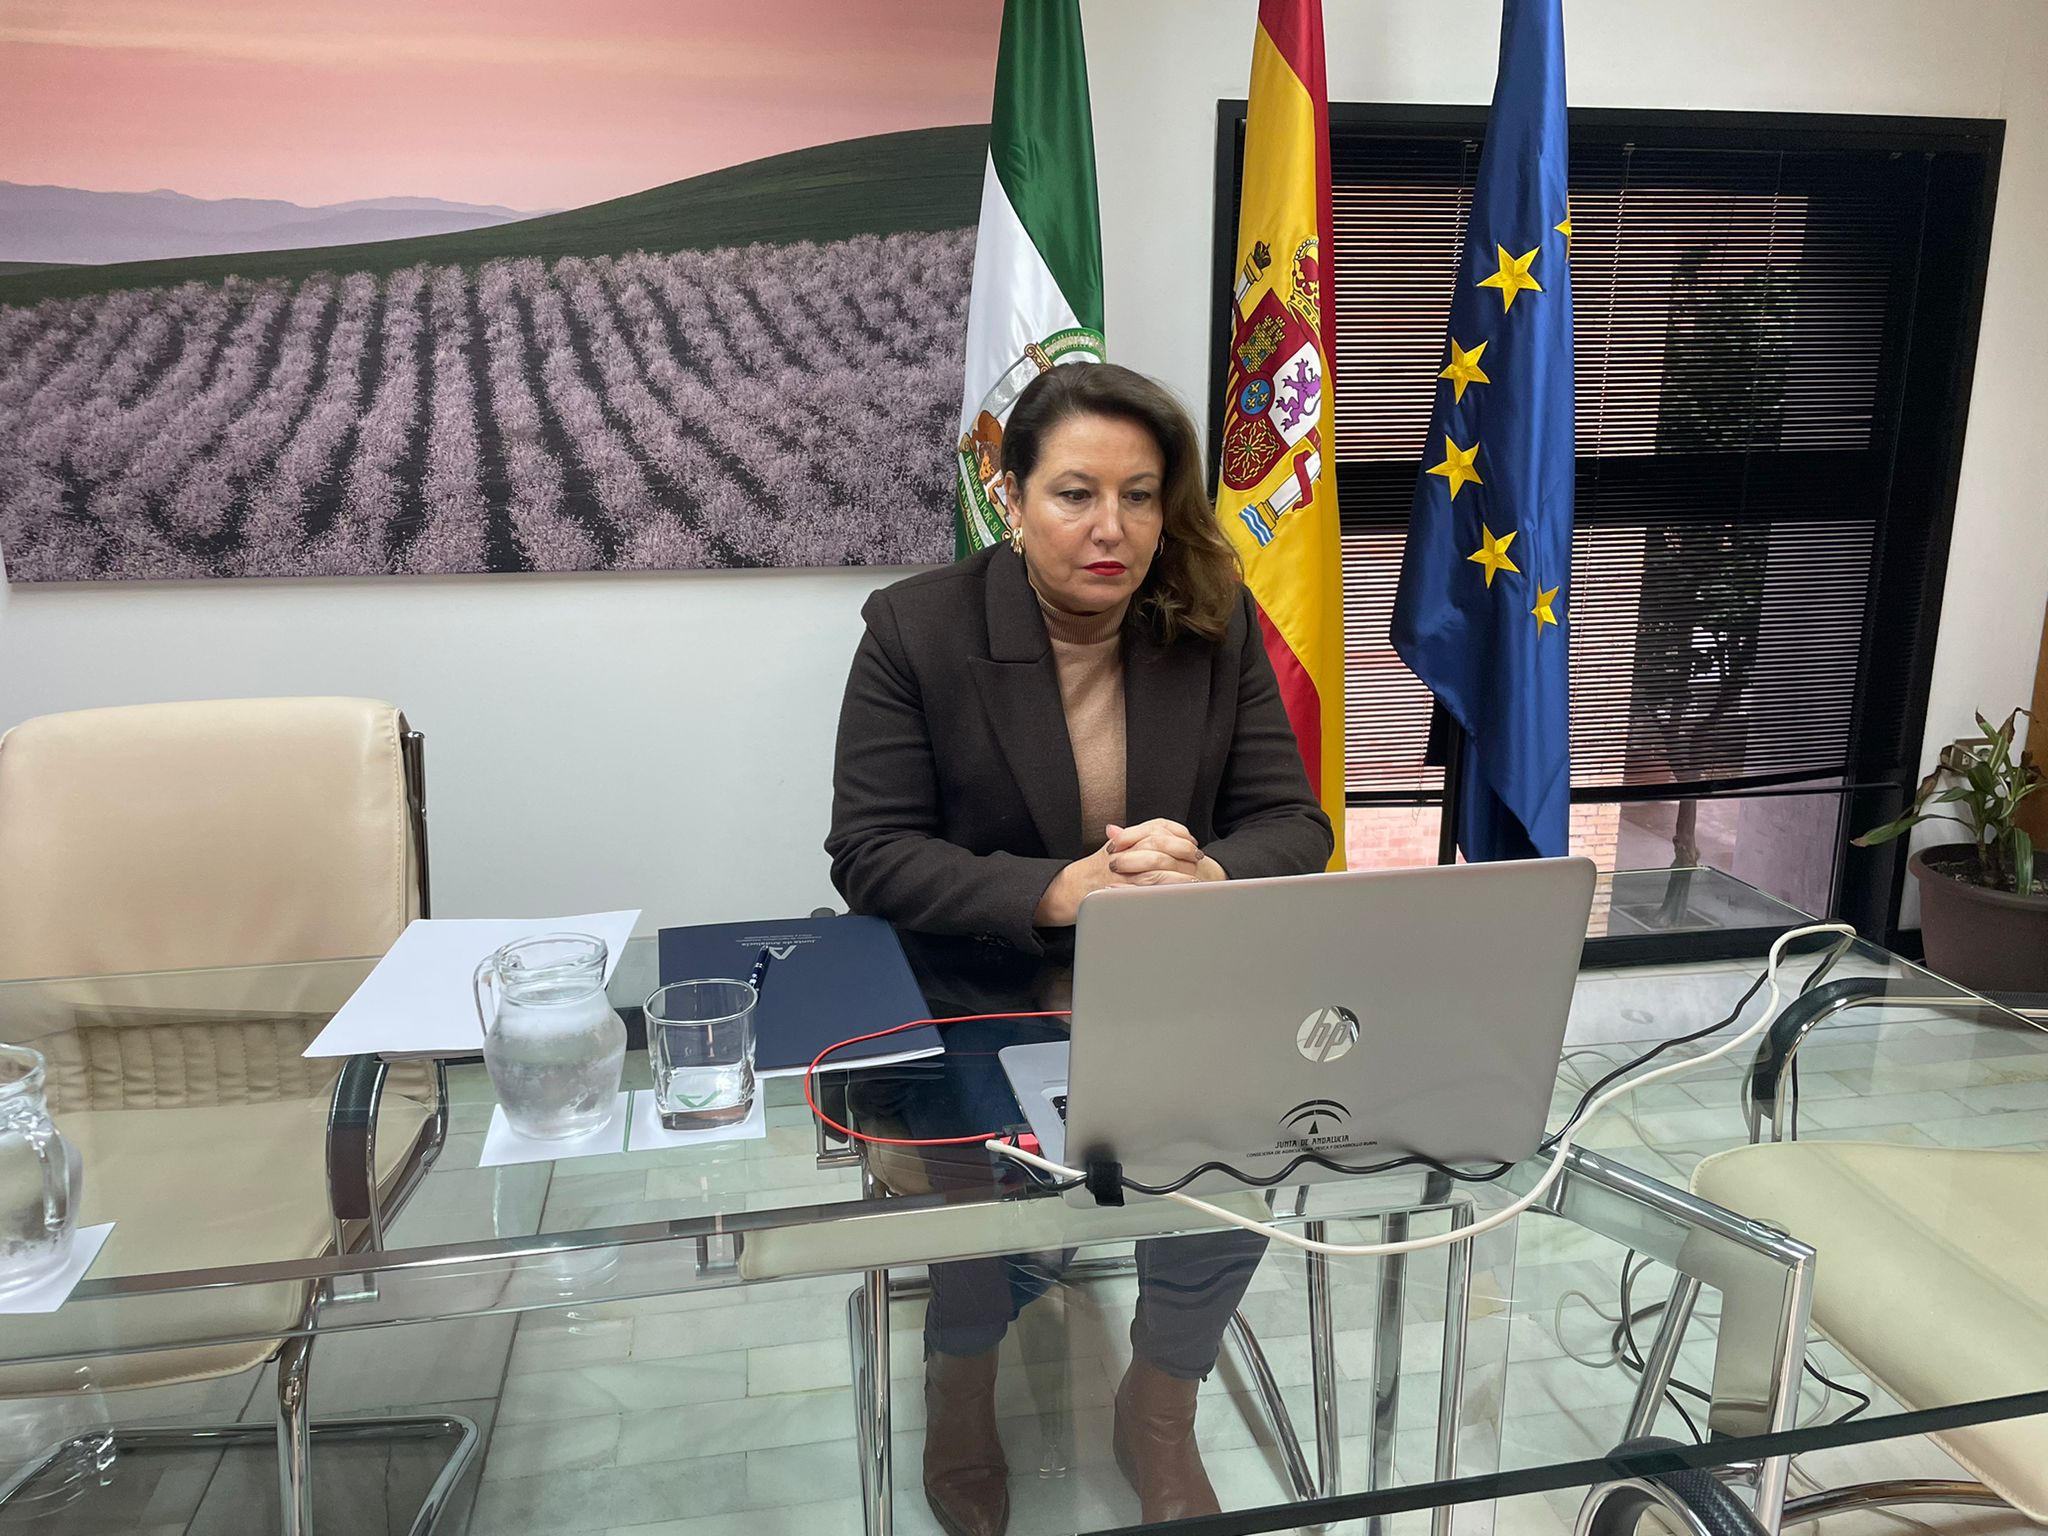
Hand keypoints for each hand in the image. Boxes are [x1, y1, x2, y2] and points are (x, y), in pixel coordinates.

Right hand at [1033, 820, 1227, 927]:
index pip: (1155, 826)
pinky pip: (1148, 886)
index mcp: (1122, 838)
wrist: (1065, 891)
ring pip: (1156, 863)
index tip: (1190, 839)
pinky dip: (1168, 887)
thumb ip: (1130, 842)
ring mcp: (1121, 870)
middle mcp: (1122, 850)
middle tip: (1197, 856)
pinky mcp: (1120, 889)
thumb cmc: (1089, 874)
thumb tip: (1156, 833)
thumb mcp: (1109, 852)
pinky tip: (1181, 891)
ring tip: (1195, 875)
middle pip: (1158, 841)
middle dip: (1182, 848)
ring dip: (1179, 869)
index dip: (1176, 831)